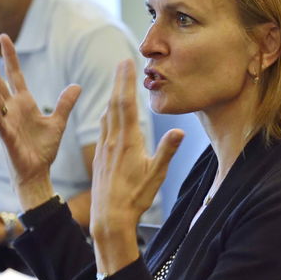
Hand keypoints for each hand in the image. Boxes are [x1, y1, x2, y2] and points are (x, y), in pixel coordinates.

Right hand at [0, 35, 80, 209]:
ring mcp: (7, 123)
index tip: (3, 38)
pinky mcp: (7, 138)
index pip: (15, 75)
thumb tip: (77, 86)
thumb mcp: (57, 122)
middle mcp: (12, 110)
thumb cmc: (43, 149)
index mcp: (24, 103)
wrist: (38, 173)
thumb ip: (65, 104)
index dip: (10, 57)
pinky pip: (0, 124)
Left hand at [90, 60, 183, 274]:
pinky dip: (107, 115)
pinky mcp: (100, 158)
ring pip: (107, 116)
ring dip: (112, 96)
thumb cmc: (135, 198)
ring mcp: (104, 149)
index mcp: (128, 142)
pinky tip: (107, 114)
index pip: (127, 104)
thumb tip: (180, 131)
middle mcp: (113, 141)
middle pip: (115, 104)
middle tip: (122, 63)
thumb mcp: (156, 175)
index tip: (127, 63)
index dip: (126, 82)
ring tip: (116, 82)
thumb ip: (167, 151)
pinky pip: (103, 129)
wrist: (108, 217)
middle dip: (119, 81)